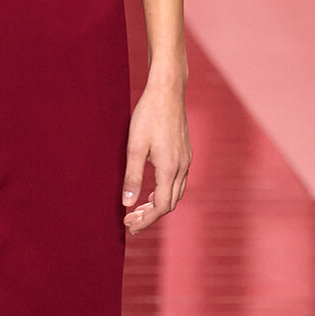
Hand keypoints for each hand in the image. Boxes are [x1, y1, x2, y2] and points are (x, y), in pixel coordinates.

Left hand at [121, 78, 190, 235]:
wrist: (168, 91)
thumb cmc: (149, 115)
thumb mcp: (134, 146)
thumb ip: (132, 177)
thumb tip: (127, 203)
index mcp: (170, 168)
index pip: (161, 206)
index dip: (146, 219)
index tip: (129, 224)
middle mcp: (182, 167)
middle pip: (170, 203)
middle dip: (151, 215)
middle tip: (131, 220)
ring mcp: (187, 160)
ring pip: (176, 193)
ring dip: (159, 204)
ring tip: (139, 208)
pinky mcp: (186, 152)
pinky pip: (179, 181)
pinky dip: (165, 191)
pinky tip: (152, 189)